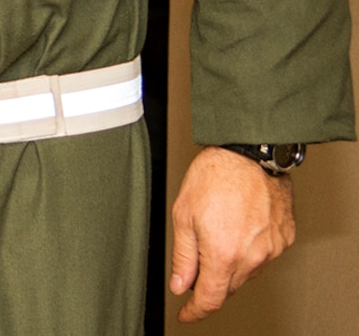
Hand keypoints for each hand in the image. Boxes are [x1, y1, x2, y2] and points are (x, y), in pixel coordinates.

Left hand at [169, 145, 296, 321]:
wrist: (250, 152)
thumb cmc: (215, 175)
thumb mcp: (183, 215)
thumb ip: (183, 256)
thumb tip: (181, 284)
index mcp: (223, 253)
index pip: (211, 298)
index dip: (195, 310)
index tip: (187, 313)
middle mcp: (252, 256)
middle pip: (228, 287)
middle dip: (210, 283)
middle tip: (194, 269)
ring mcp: (272, 249)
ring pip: (246, 272)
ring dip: (229, 266)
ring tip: (217, 235)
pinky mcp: (284, 238)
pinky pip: (263, 256)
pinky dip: (248, 251)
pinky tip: (238, 230)